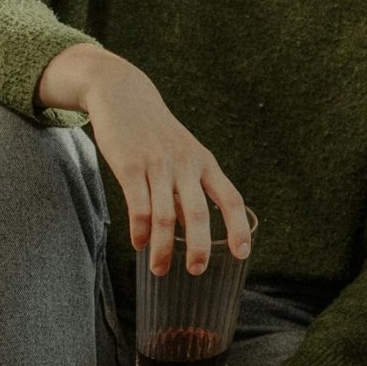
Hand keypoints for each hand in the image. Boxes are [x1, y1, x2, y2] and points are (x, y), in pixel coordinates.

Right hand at [68, 52, 250, 274]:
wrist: (123, 94)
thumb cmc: (156, 132)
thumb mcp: (182, 155)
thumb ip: (187, 191)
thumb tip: (188, 231)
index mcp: (205, 163)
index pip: (231, 199)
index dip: (239, 228)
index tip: (244, 254)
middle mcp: (185, 164)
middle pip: (198, 213)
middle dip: (199, 247)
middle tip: (196, 271)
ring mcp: (157, 165)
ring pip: (164, 216)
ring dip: (162, 248)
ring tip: (160, 269)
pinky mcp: (129, 165)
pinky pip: (137, 205)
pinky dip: (139, 230)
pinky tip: (138, 244)